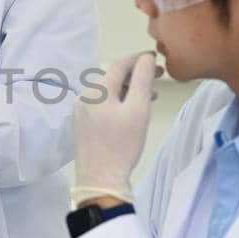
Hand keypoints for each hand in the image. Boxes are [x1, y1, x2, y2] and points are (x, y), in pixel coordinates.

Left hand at [71, 52, 158, 203]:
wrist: (100, 179)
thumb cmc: (122, 145)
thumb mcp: (138, 110)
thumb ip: (143, 80)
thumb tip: (146, 59)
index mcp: (96, 91)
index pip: (119, 65)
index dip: (139, 59)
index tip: (156, 58)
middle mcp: (83, 97)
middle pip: (112, 77)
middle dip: (136, 75)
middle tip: (158, 78)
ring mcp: (80, 111)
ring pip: (108, 92)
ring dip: (128, 90)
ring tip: (149, 97)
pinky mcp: (81, 124)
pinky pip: (102, 105)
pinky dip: (118, 102)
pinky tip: (131, 111)